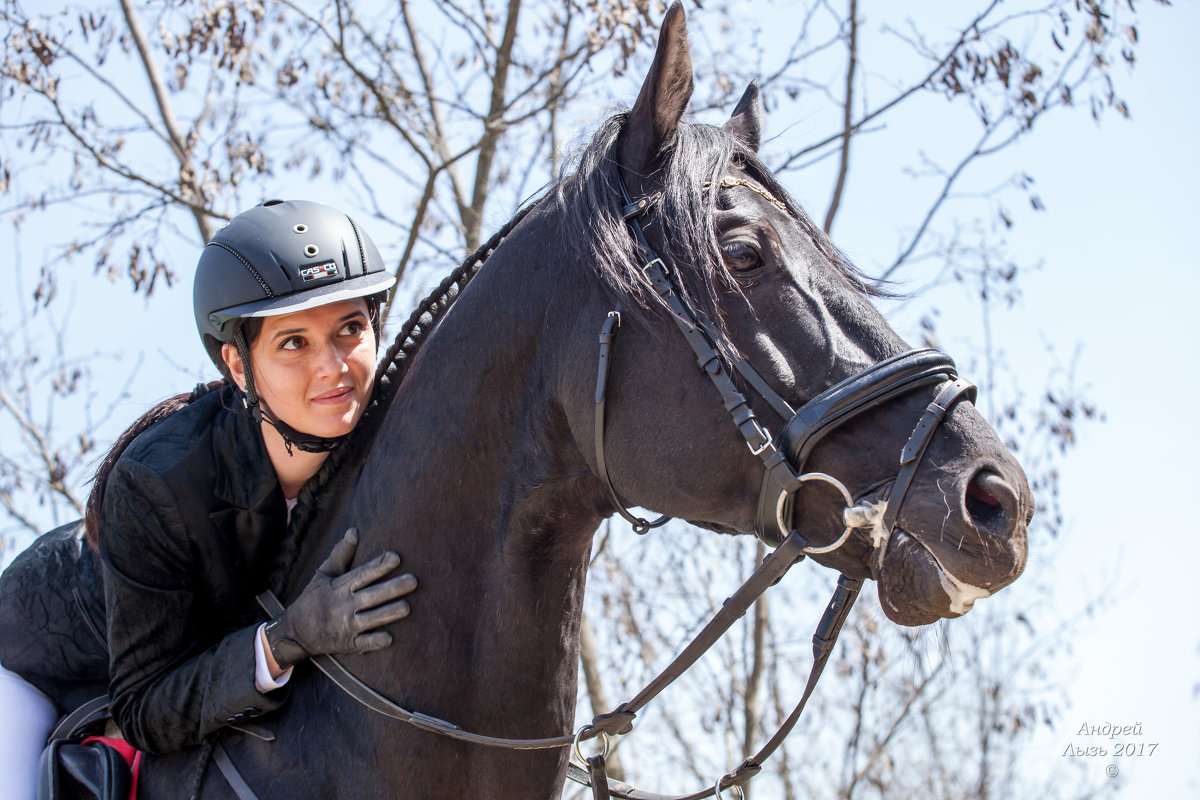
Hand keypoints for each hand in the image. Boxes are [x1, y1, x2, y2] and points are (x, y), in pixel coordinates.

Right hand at [265, 527, 416, 668]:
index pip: (363, 574)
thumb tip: (354, 531)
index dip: (379, 566)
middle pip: (372, 595)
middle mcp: (344, 605)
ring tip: (407, 607)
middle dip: (393, 588)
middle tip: (413, 581)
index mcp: (340, 587)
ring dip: (389, 613)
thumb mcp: (323, 574)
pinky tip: (390, 638)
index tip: (396, 557)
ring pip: (371, 619)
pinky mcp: (347, 644)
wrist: (295, 632)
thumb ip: (340, 554)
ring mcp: (346, 626)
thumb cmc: (314, 598)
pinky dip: (375, 642)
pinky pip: (363, 644)